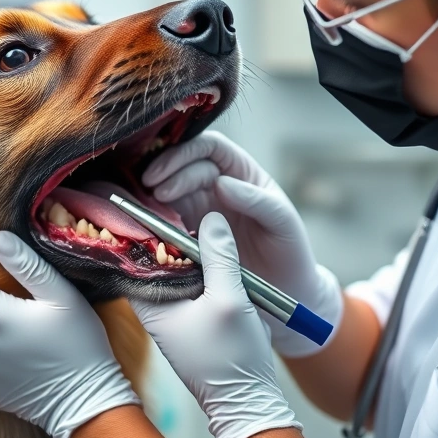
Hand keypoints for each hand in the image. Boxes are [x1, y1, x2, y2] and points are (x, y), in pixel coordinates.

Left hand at [131, 213, 301, 437]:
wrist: (246, 398)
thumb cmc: (232, 356)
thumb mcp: (229, 298)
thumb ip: (219, 255)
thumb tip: (212, 217)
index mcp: (150, 303)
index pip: (134, 254)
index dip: (140, 222)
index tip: (146, 193)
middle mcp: (155, 305)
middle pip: (153, 256)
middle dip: (163, 229)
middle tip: (169, 193)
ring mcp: (172, 311)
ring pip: (174, 266)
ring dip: (184, 245)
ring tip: (191, 211)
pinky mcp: (190, 315)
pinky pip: (189, 279)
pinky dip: (198, 263)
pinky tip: (211, 244)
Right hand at [142, 131, 341, 356]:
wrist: (286, 290)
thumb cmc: (290, 250)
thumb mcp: (281, 220)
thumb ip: (254, 199)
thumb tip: (220, 183)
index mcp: (242, 171)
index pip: (209, 147)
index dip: (185, 153)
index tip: (166, 172)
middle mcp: (219, 184)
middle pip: (185, 166)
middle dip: (166, 173)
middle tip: (153, 190)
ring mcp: (203, 207)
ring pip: (172, 189)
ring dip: (156, 195)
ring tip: (147, 206)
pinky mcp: (192, 232)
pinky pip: (169, 218)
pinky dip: (157, 218)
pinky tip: (150, 224)